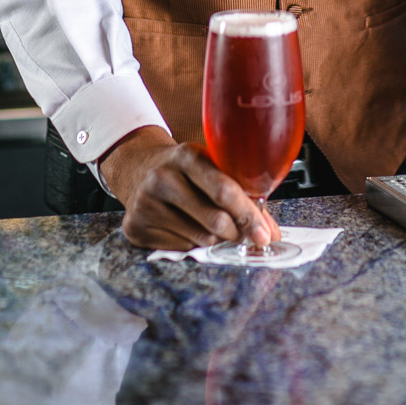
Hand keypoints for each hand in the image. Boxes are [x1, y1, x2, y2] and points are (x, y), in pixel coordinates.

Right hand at [99, 125, 280, 251]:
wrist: (139, 169)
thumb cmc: (184, 170)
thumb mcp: (210, 166)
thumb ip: (240, 193)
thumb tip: (269, 231)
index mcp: (187, 155)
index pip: (224, 189)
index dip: (248, 215)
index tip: (265, 235)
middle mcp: (163, 177)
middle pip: (214, 220)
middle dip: (237, 233)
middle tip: (246, 237)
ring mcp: (146, 203)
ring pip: (201, 239)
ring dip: (216, 240)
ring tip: (212, 226)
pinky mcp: (136, 227)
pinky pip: (181, 249)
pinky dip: (193, 244)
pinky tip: (187, 227)